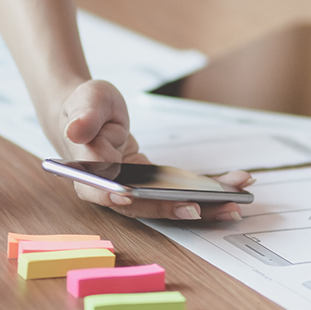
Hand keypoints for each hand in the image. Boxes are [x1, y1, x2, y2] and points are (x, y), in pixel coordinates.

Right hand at [53, 79, 251, 220]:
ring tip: (235, 201)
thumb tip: (75, 130)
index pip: (99, 190)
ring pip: (168, 203)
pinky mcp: (153, 186)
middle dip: (175, 208)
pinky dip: (208, 190)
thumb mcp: (87, 101)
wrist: (93, 113)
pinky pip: (180, 192)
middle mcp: (111, 189)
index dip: (113, 197)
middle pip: (143, 205)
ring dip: (204, 205)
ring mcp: (135, 190)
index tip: (129, 197)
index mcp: (89, 172)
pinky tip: (235, 184)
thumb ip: (84, 117)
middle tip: (203, 208)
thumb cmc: (86, 105)